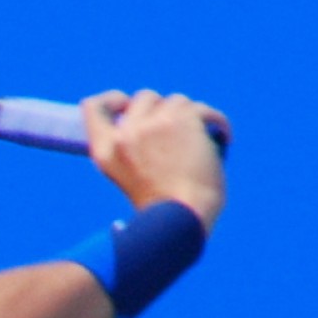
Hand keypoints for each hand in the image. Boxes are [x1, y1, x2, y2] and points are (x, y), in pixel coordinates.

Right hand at [83, 89, 227, 229]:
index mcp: (105, 150)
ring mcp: (153, 123)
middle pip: (145, 98)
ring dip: (191, 118)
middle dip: (163, 109)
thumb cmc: (161, 209)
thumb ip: (131, 149)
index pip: (94, 107)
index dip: (113, 100)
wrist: (182, 220)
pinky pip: (203, 109)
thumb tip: (153, 119)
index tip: (127, 105)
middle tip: (179, 132)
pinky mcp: (183, 118)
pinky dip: (216, 121)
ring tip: (203, 140)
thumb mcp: (128, 177)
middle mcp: (125, 133)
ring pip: (177, 101)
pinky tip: (223, 137)